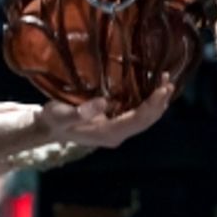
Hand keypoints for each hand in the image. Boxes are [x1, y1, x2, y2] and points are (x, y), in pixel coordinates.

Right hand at [36, 83, 173, 148]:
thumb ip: (80, 111)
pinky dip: (148, 101)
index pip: (137, 120)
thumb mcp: (61, 114)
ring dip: (156, 102)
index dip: (151, 105)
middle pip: (145, 120)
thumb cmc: (54, 120)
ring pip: (144, 118)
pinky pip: (137, 113)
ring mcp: (117, 129)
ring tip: (167, 82)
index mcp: (108, 134)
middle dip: (159, 102)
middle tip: (169, 82)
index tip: (162, 89)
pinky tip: (152, 88)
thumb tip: (104, 102)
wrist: (48, 127)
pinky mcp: (115, 122)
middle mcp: (117, 134)